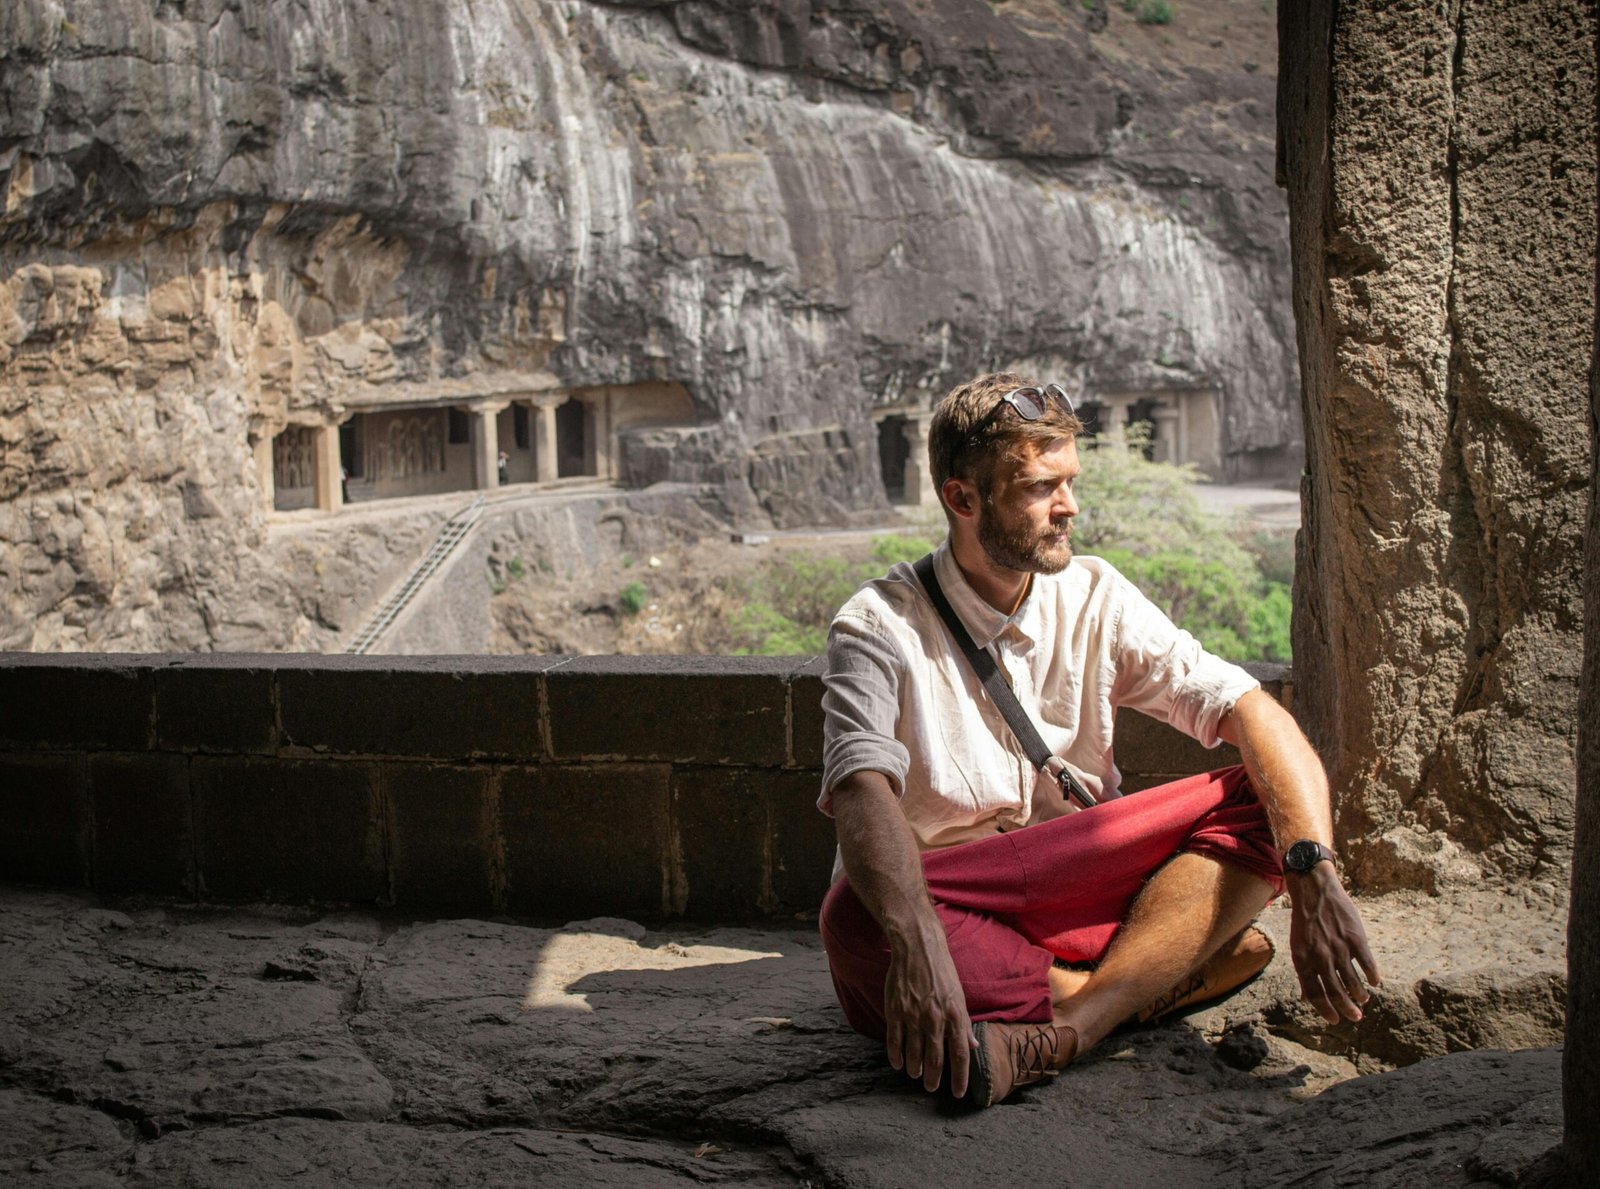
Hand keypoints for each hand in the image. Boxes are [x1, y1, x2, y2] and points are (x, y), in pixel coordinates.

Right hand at [883, 920, 973, 1096]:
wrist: (918, 948)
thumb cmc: (942, 972)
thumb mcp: (959, 996)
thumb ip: (964, 1023)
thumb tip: (973, 1045)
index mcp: (955, 1015)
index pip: (960, 1055)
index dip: (959, 1078)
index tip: (957, 1093)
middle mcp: (935, 1019)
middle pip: (936, 1059)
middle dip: (934, 1079)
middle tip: (931, 1088)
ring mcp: (913, 1015)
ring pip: (914, 1054)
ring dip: (915, 1069)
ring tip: (916, 1075)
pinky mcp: (895, 1010)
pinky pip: (894, 1040)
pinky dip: (896, 1056)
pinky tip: (898, 1064)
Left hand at [1287, 863, 1381, 1023]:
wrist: (1314, 890)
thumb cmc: (1306, 922)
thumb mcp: (1298, 946)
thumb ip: (1305, 972)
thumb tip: (1306, 998)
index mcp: (1303, 959)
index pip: (1314, 994)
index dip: (1325, 1010)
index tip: (1335, 1020)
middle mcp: (1320, 956)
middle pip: (1335, 992)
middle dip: (1347, 1009)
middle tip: (1356, 1017)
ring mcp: (1339, 947)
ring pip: (1353, 982)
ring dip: (1359, 995)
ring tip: (1363, 1000)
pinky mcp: (1355, 938)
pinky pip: (1367, 965)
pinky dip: (1372, 976)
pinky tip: (1374, 982)